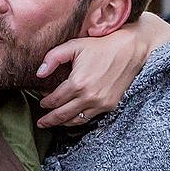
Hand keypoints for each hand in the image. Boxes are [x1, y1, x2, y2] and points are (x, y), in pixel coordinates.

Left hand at [36, 12, 169, 127]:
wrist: (130, 50)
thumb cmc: (101, 46)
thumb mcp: (74, 46)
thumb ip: (53, 58)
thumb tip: (39, 73)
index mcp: (77, 82)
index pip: (55, 99)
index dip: (45, 102)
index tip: (41, 102)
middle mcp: (88, 96)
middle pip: (62, 114)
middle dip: (49, 120)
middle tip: (41, 123)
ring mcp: (100, 103)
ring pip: (76, 120)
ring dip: (62, 124)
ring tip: (53, 124)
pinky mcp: (109, 105)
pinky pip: (89, 118)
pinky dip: (78, 120)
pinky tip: (72, 119)